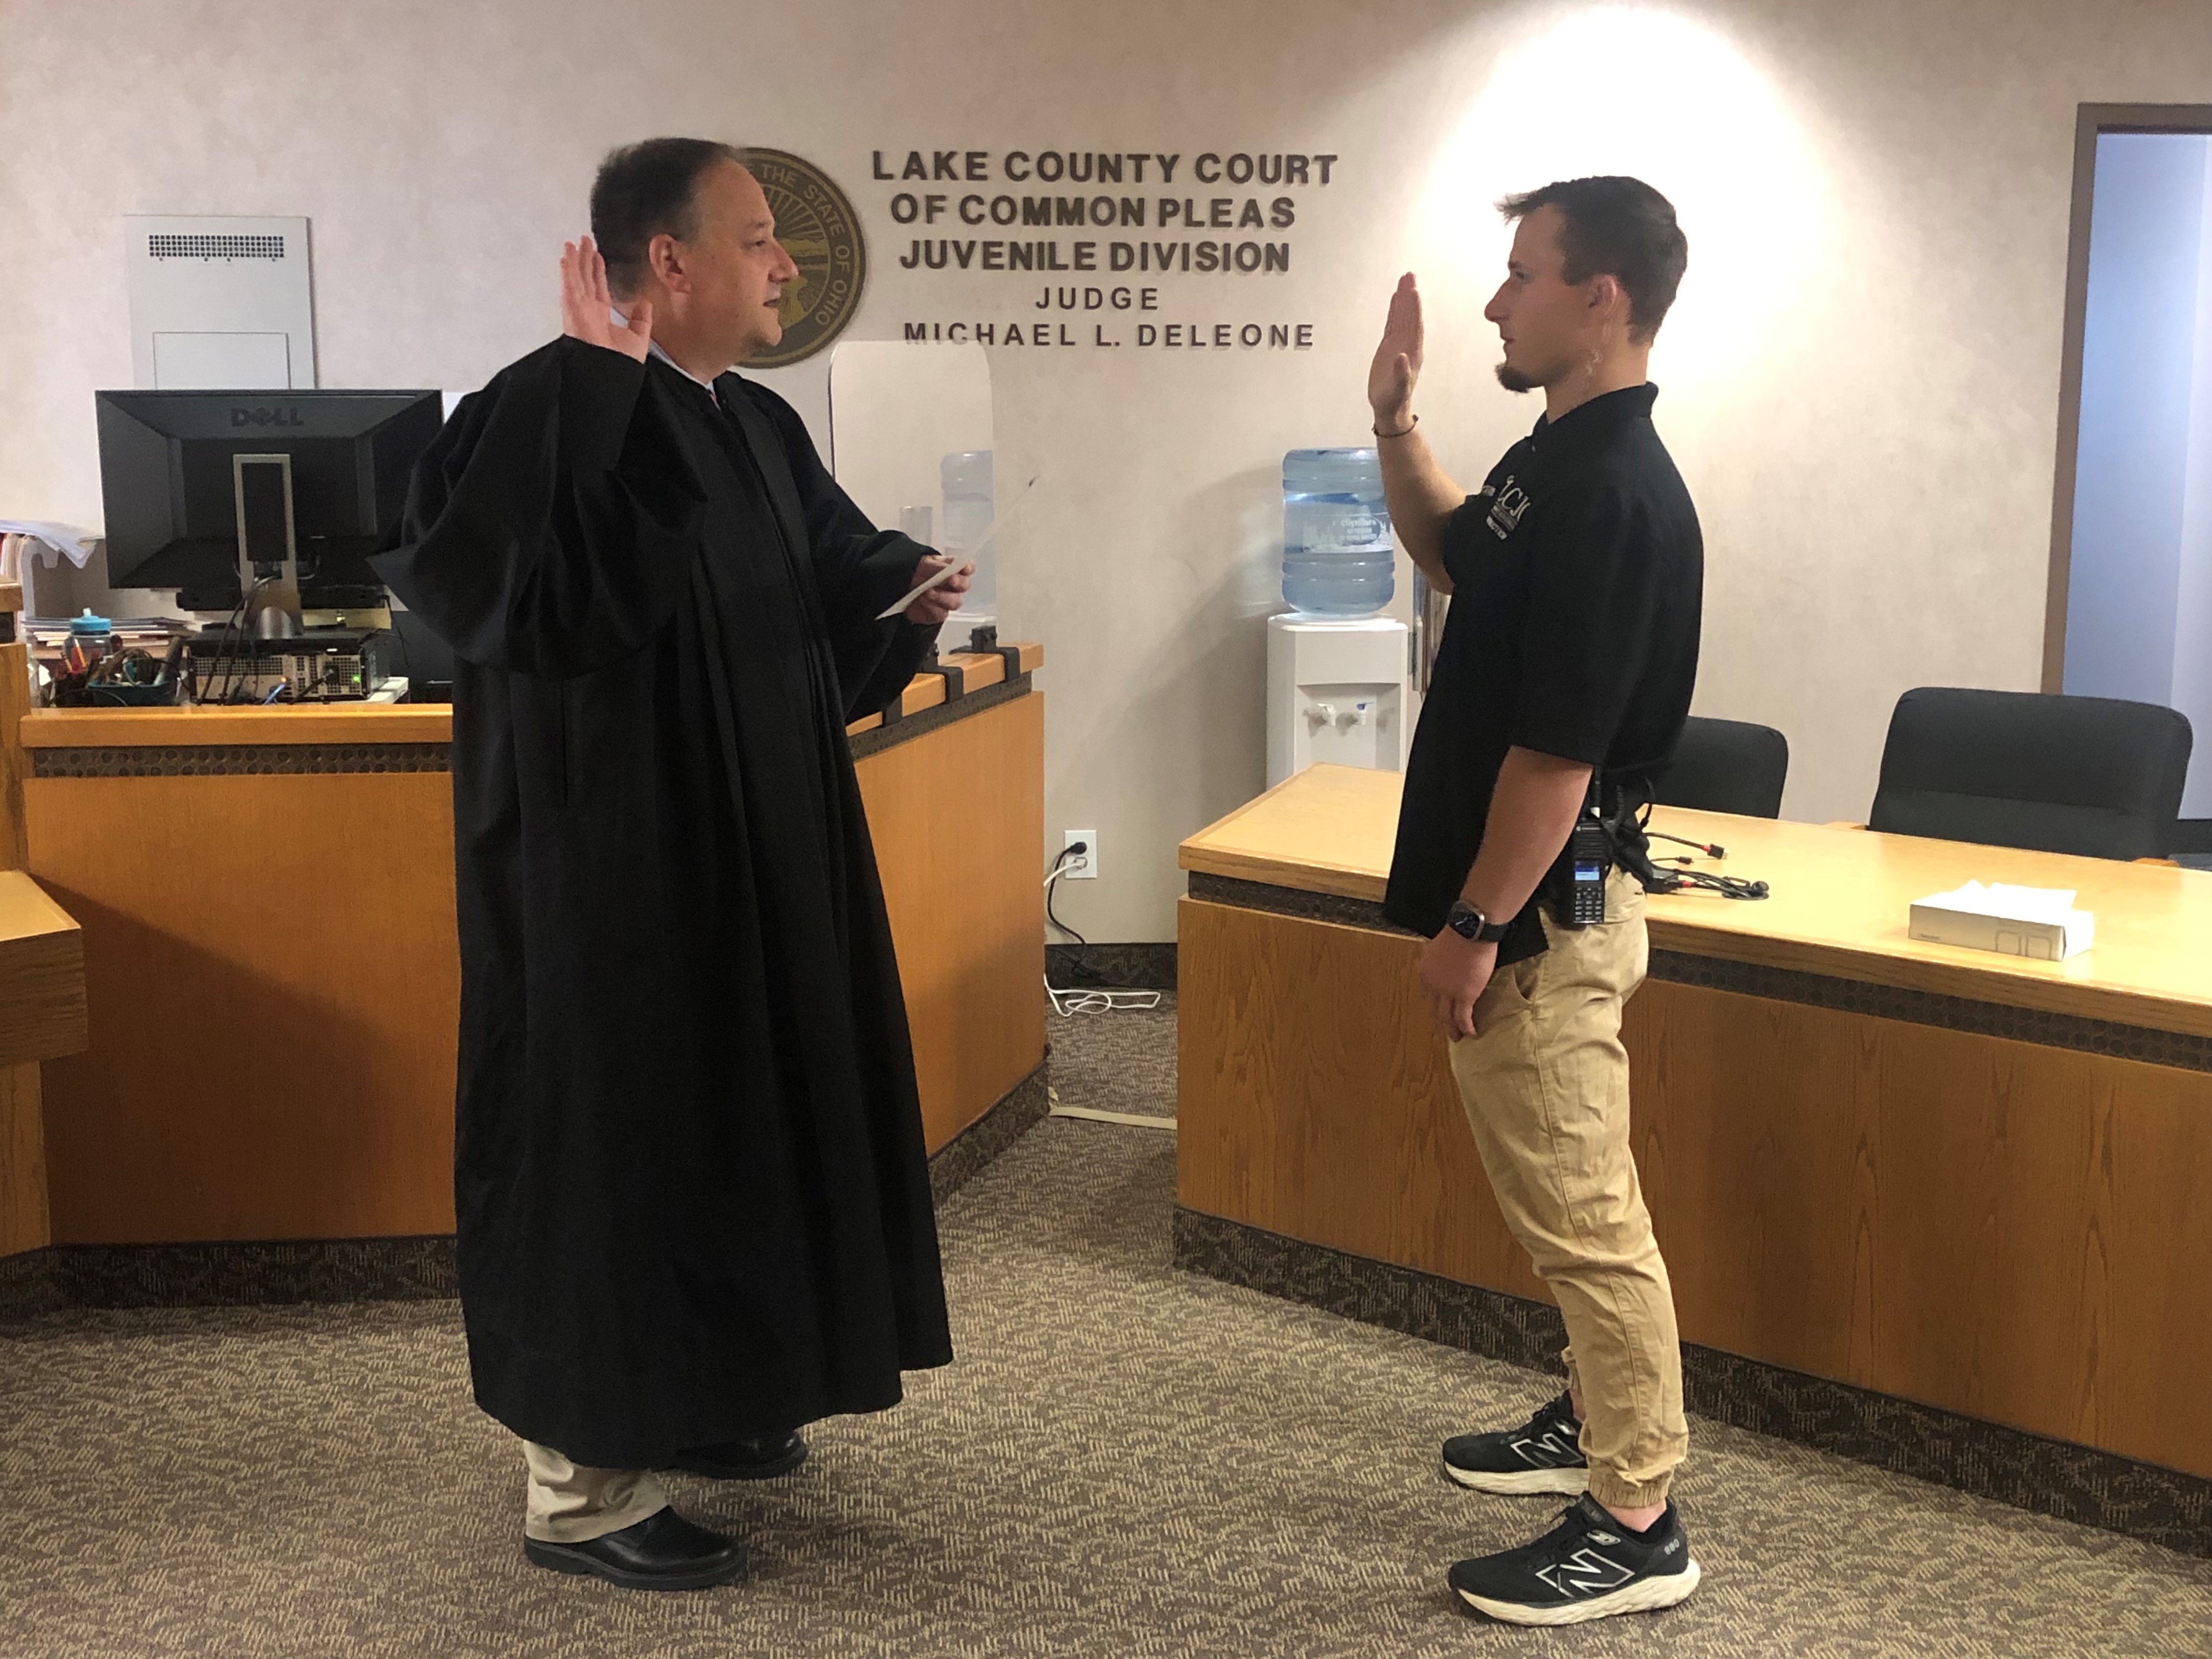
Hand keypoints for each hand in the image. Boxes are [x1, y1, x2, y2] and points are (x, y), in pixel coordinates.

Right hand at [560, 235, 651, 361]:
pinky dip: (567, 272)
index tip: (597, 256)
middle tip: (584, 240)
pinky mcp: (573, 310)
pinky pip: (569, 287)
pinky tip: (566, 257)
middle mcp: (588, 310)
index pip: (598, 287)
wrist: (610, 373)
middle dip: (584, 259)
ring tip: (572, 242)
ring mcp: (579, 309)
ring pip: (576, 278)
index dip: (597, 270)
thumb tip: (645, 301)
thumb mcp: (638, 337)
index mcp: (601, 316)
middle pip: (585, 278)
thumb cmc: (621, 362)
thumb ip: (641, 319)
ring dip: (574, 260)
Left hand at [904, 554, 972, 625]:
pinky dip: (931, 607)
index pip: (967, 567)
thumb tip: (949, 569)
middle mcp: (953, 585)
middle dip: (959, 583)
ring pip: (955, 602)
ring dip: (942, 597)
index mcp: (952, 568)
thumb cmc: (913, 573)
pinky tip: (922, 601)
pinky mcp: (938, 613)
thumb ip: (937, 566)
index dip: (967, 568)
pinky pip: (941, 614)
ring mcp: (947, 600)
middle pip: (965, 585)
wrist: (898, 588)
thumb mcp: (923, 564)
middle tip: (950, 579)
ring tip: (927, 592)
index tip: (964, 568)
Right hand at [1367, 271, 1422, 430]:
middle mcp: (1408, 345)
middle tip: (1409, 275)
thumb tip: (1402, 357)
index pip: (1414, 326)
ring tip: (1404, 278)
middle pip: (1410, 316)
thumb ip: (1401, 374)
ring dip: (1404, 298)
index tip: (1413, 291)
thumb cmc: (1393, 401)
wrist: (1389, 408)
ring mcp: (1399, 344)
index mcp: (1412, 353)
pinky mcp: (1389, 346)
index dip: (1413, 309)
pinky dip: (1395, 309)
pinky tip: (1395, 297)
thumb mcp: (1397, 390)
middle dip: (1410, 296)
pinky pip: (1393, 323)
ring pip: (1402, 316)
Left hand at [1419, 927, 1495, 1041]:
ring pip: (1447, 1017)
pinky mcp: (1465, 996)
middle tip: (1446, 1030)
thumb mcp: (1437, 948)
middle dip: (1440, 1022)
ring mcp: (1448, 992)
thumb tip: (1443, 965)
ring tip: (1457, 1037)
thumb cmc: (1458, 934)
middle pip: (1435, 1009)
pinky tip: (1472, 1033)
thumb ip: (1437, 960)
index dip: (1434, 1004)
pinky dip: (1467, 1027)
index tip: (1439, 1010)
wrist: (1470, 931)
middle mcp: (1432, 986)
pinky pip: (1463, 1017)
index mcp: (1424, 973)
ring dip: (1452, 1029)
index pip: (1427, 995)